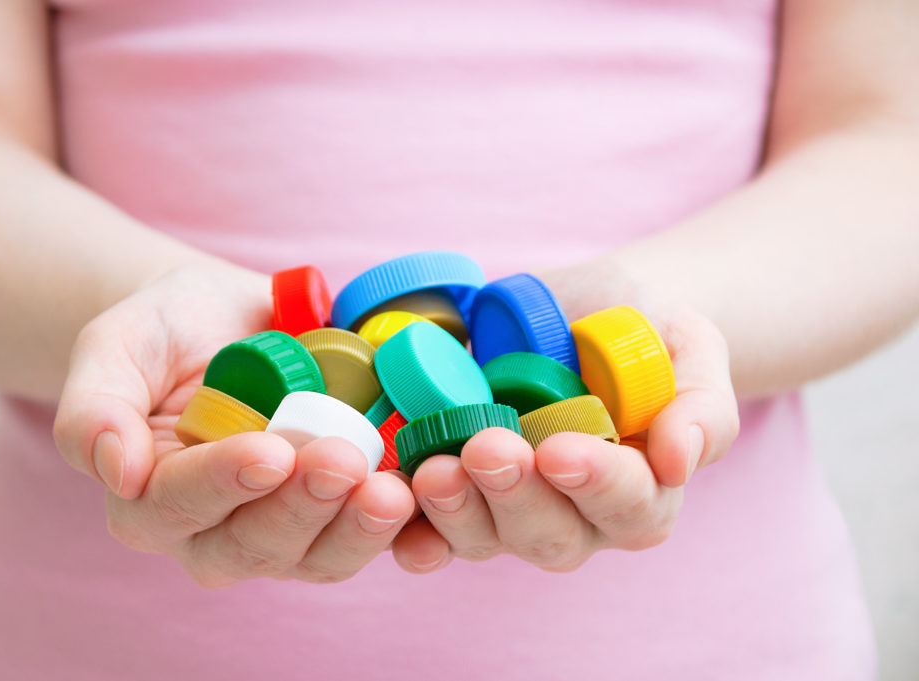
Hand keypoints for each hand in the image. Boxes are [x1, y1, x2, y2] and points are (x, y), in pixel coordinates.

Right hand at [53, 263, 416, 584]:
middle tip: (343, 461)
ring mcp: (285, 528)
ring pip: (317, 555)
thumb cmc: (167, 331)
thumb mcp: (116, 345)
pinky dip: (407, 539)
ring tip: (394, 490)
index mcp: (150, 498)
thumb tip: (113, 473)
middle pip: (255, 544)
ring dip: (357, 530)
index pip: (177, 505)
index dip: (222, 483)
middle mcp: (215, 530)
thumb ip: (94, 407)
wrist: (231, 322)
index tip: (268, 451)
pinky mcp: (339, 514)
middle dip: (302, 508)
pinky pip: (372, 540)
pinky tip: (432, 519)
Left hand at [391, 281, 738, 572]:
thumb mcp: (690, 346)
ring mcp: (509, 513)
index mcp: (642, 493)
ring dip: (455, 511)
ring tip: (433, 468)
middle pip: (549, 533)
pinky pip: (428, 529)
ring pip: (484, 538)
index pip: (629, 507)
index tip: (562, 450)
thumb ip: (703, 404)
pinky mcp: (456, 498)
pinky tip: (387, 502)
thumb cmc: (643, 329)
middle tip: (488, 449)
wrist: (580, 312)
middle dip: (515, 496)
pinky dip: (406, 525)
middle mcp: (576, 518)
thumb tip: (680, 460)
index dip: (598, 484)